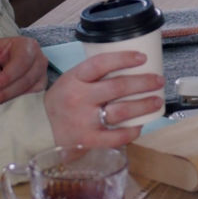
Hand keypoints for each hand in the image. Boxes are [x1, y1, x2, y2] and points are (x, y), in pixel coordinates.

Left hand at [0, 36, 47, 107]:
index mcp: (26, 45)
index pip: (22, 61)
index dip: (8, 76)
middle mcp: (39, 59)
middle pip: (27, 79)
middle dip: (5, 91)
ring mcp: (41, 75)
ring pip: (29, 92)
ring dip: (8, 99)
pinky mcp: (38, 89)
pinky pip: (30, 100)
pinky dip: (14, 103)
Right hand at [44, 51, 164, 147]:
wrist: (39, 129)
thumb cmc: (62, 101)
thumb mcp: (71, 80)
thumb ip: (94, 75)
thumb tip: (130, 67)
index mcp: (75, 79)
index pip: (100, 63)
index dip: (123, 59)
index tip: (142, 58)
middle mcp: (79, 98)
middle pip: (117, 87)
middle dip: (143, 83)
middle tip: (158, 80)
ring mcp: (84, 120)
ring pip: (121, 111)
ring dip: (143, 105)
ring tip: (156, 101)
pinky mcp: (88, 140)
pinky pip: (115, 136)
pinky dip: (131, 131)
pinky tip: (140, 126)